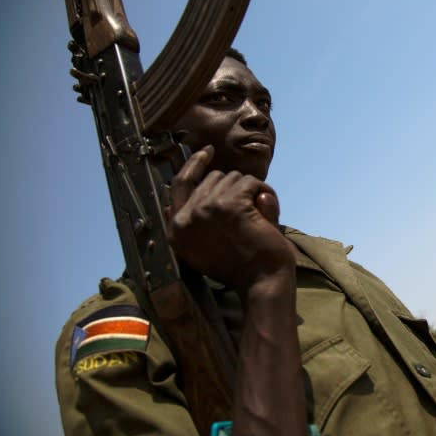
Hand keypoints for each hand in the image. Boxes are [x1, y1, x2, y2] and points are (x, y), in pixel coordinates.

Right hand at [166, 145, 294, 290]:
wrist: (262, 283)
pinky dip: (264, 192)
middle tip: (251, 211)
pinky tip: (267, 211)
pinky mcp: (230, 205)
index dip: (193, 165)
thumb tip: (168, 207)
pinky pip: (250, 182)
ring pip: (233, 178)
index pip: (179, 185)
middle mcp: (186, 217)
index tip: (206, 152)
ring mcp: (207, 209)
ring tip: (259, 216)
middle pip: (213, 179)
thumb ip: (189, 227)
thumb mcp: (200, 251)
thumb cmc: (239, 269)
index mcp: (177, 229)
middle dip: (236, 189)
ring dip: (252, 191)